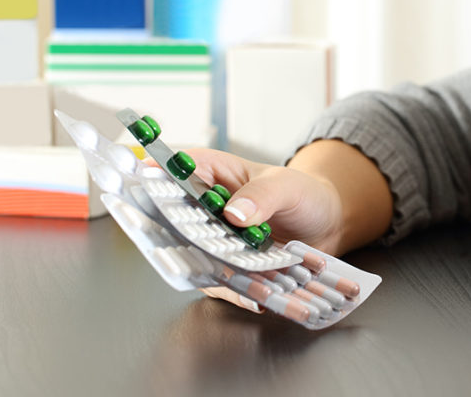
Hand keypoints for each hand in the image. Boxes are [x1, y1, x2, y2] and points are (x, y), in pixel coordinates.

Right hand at [168, 148, 343, 312]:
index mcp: (212, 173)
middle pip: (172, 221)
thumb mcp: (288, 186)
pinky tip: (256, 298)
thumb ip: (263, 194)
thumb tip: (235, 212)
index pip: (173, 171)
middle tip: (192, 248)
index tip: (144, 190)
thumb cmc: (303, 194)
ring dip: (209, 271)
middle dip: (174, 236)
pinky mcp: (228, 268)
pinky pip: (222, 284)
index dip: (153, 179)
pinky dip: (238, 292)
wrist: (327, 223)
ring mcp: (214, 241)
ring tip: (236, 281)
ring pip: (193, 258)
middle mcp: (205, 209)